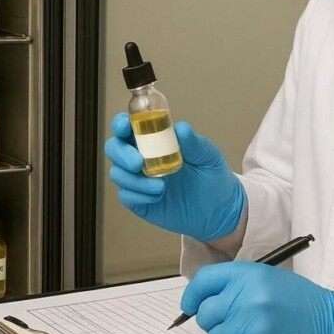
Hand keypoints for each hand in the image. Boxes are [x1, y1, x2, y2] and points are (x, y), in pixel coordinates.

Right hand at [104, 112, 244, 241]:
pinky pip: (127, 196)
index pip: (129, 126)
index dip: (121, 123)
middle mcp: (141, 157)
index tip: (125, 126)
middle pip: (114, 148)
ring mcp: (139, 180)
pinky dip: (139, 195)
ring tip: (160, 186)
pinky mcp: (140, 201)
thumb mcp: (208, 156)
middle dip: (121, 153)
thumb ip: (194, 142)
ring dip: (133, 180)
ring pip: (118, 173)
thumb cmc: (211, 176)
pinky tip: (157, 196)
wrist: (218, 209)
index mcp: (154, 139)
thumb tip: (181, 128)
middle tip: (138, 162)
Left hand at [181, 261, 333, 333]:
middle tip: (230, 321)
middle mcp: (247, 297)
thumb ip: (235, 284)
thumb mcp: (268, 278)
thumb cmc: (301, 303)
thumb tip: (202, 298)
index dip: (192, 295)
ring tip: (251, 332)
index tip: (189, 305)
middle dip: (212, 319)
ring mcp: (251, 325)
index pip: (204, 281)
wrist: (333, 327)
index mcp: (248, 275)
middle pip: (205, 312)